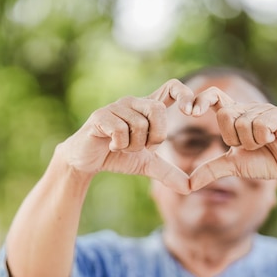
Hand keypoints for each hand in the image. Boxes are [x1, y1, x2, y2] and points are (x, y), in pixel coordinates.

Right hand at [61, 79, 194, 193]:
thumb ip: (168, 173)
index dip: (184, 94)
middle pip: (158, 110)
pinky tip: (111, 145)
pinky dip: (120, 145)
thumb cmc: (117, 156)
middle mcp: (133, 102)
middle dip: (154, 137)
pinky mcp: (101, 116)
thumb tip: (190, 188)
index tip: (190, 112)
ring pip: (139, 124)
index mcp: (148, 108)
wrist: (86, 161)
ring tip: (121, 147)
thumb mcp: (147, 165)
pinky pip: (121, 130)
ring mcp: (116, 107)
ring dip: (133, 146)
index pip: (172, 87)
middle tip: (141, 146)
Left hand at [188, 86, 276, 190]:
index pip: (214, 97)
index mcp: (235, 115)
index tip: (189, 111)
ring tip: (264, 143)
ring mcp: (264, 109)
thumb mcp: (233, 166)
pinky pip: (260, 125)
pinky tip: (274, 139)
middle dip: (234, 138)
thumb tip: (187, 186)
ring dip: (251, 142)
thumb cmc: (263, 162)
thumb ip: (211, 170)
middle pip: (225, 115)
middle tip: (249, 145)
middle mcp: (248, 108)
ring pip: (243, 124)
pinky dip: (263, 139)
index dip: (201, 100)